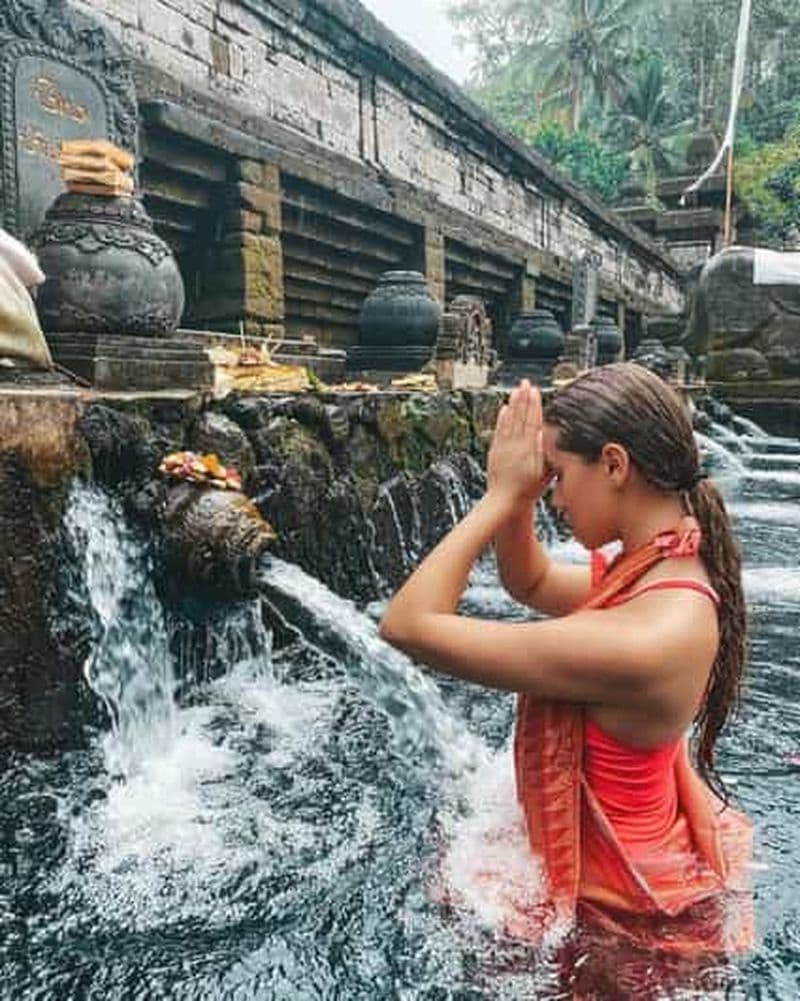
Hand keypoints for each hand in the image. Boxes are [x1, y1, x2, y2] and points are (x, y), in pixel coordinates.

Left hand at [487, 380, 548, 509]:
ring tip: (516, 390)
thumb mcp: (544, 473)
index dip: (534, 405)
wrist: (506, 501)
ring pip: (509, 421)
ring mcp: (504, 447)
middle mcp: (515, 445)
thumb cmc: (529, 489)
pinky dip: (501, 418)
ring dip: (513, 404)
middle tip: (525, 382)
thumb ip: (546, 452)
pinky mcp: (495, 451)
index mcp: (529, 449)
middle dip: (523, 398)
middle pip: (520, 417)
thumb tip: (546, 433)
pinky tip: (504, 408)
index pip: (532, 421)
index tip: (535, 391)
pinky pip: (499, 430)